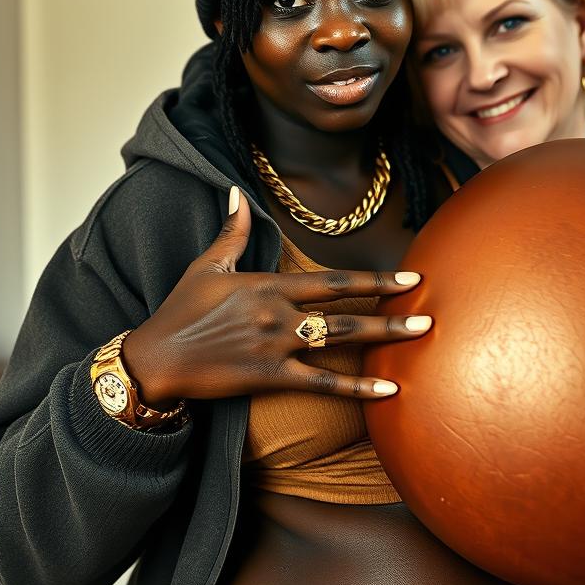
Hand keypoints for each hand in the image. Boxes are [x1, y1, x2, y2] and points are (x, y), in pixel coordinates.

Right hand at [122, 188, 429, 403]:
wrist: (155, 359)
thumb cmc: (180, 311)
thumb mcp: (206, 266)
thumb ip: (232, 231)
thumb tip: (234, 191)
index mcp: (268, 285)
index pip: (331, 281)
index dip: (372, 280)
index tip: (408, 277)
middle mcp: (278, 314)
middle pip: (346, 311)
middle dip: (390, 310)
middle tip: (429, 312)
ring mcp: (276, 346)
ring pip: (340, 342)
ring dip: (383, 339)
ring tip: (420, 337)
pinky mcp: (269, 377)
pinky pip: (322, 384)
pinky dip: (357, 389)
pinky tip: (389, 392)